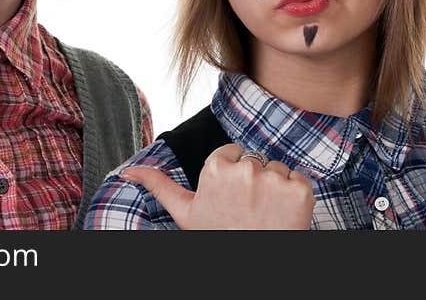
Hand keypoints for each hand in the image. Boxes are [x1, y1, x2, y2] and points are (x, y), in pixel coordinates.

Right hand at [120, 143, 314, 228]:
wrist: (253, 270)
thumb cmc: (218, 238)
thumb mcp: (186, 213)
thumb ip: (159, 185)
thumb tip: (126, 170)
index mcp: (215, 168)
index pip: (232, 153)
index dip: (232, 177)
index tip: (230, 200)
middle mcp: (244, 169)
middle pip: (255, 160)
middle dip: (253, 181)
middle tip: (247, 211)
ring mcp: (274, 179)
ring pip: (277, 168)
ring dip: (275, 188)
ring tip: (264, 214)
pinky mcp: (299, 190)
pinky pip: (299, 178)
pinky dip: (296, 196)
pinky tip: (283, 215)